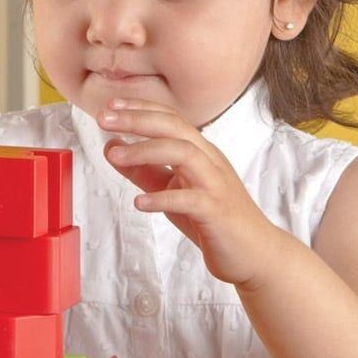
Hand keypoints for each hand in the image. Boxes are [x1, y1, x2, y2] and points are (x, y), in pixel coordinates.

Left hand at [97, 98, 275, 288]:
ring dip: (146, 151)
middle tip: (104, 119)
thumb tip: (111, 147)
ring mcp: (215, 184)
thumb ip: (142, 170)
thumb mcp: (170, 189)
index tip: (108, 105)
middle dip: (138, 119)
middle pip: (175, 128)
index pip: (169, 119)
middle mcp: (209, 161)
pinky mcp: (216, 211)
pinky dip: (162, 198)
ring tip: (115, 156)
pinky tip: (139, 202)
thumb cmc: (211, 219)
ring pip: (184, 153)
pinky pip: (189, 199)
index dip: (139, 108)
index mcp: (199, 152)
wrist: (253, 253)